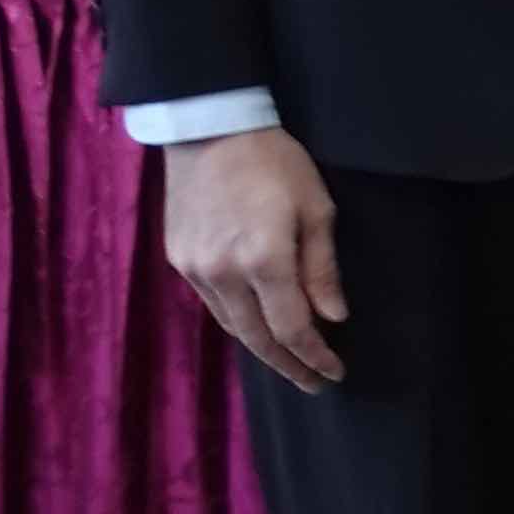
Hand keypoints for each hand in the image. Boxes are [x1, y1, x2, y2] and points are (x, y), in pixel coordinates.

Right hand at [164, 127, 346, 390]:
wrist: (209, 129)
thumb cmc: (275, 163)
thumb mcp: (316, 209)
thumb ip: (322, 268)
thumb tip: (333, 318)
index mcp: (264, 260)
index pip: (293, 328)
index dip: (315, 357)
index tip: (335, 373)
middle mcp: (224, 274)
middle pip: (259, 338)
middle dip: (290, 366)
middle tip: (314, 384)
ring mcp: (196, 269)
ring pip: (233, 326)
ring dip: (263, 350)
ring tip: (290, 364)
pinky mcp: (179, 260)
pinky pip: (213, 305)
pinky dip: (239, 323)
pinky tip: (257, 328)